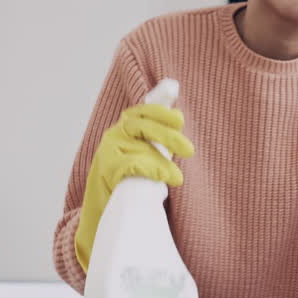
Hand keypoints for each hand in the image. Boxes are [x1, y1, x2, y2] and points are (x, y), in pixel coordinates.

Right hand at [74, 103, 194, 270]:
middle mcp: (115, 135)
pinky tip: (168, 181)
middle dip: (168, 137)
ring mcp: (108, 152)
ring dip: (161, 163)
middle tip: (190, 151)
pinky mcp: (106, 170)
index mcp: (127, 125)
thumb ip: (160, 121)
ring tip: (177, 180)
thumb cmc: (134, 171)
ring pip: (139, 147)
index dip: (161, 111)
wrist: (108, 208)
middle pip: (143, 125)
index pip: (144, 110)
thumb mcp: (149, 144)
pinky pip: (133, 167)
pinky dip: (153, 173)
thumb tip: (174, 89)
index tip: (179, 118)